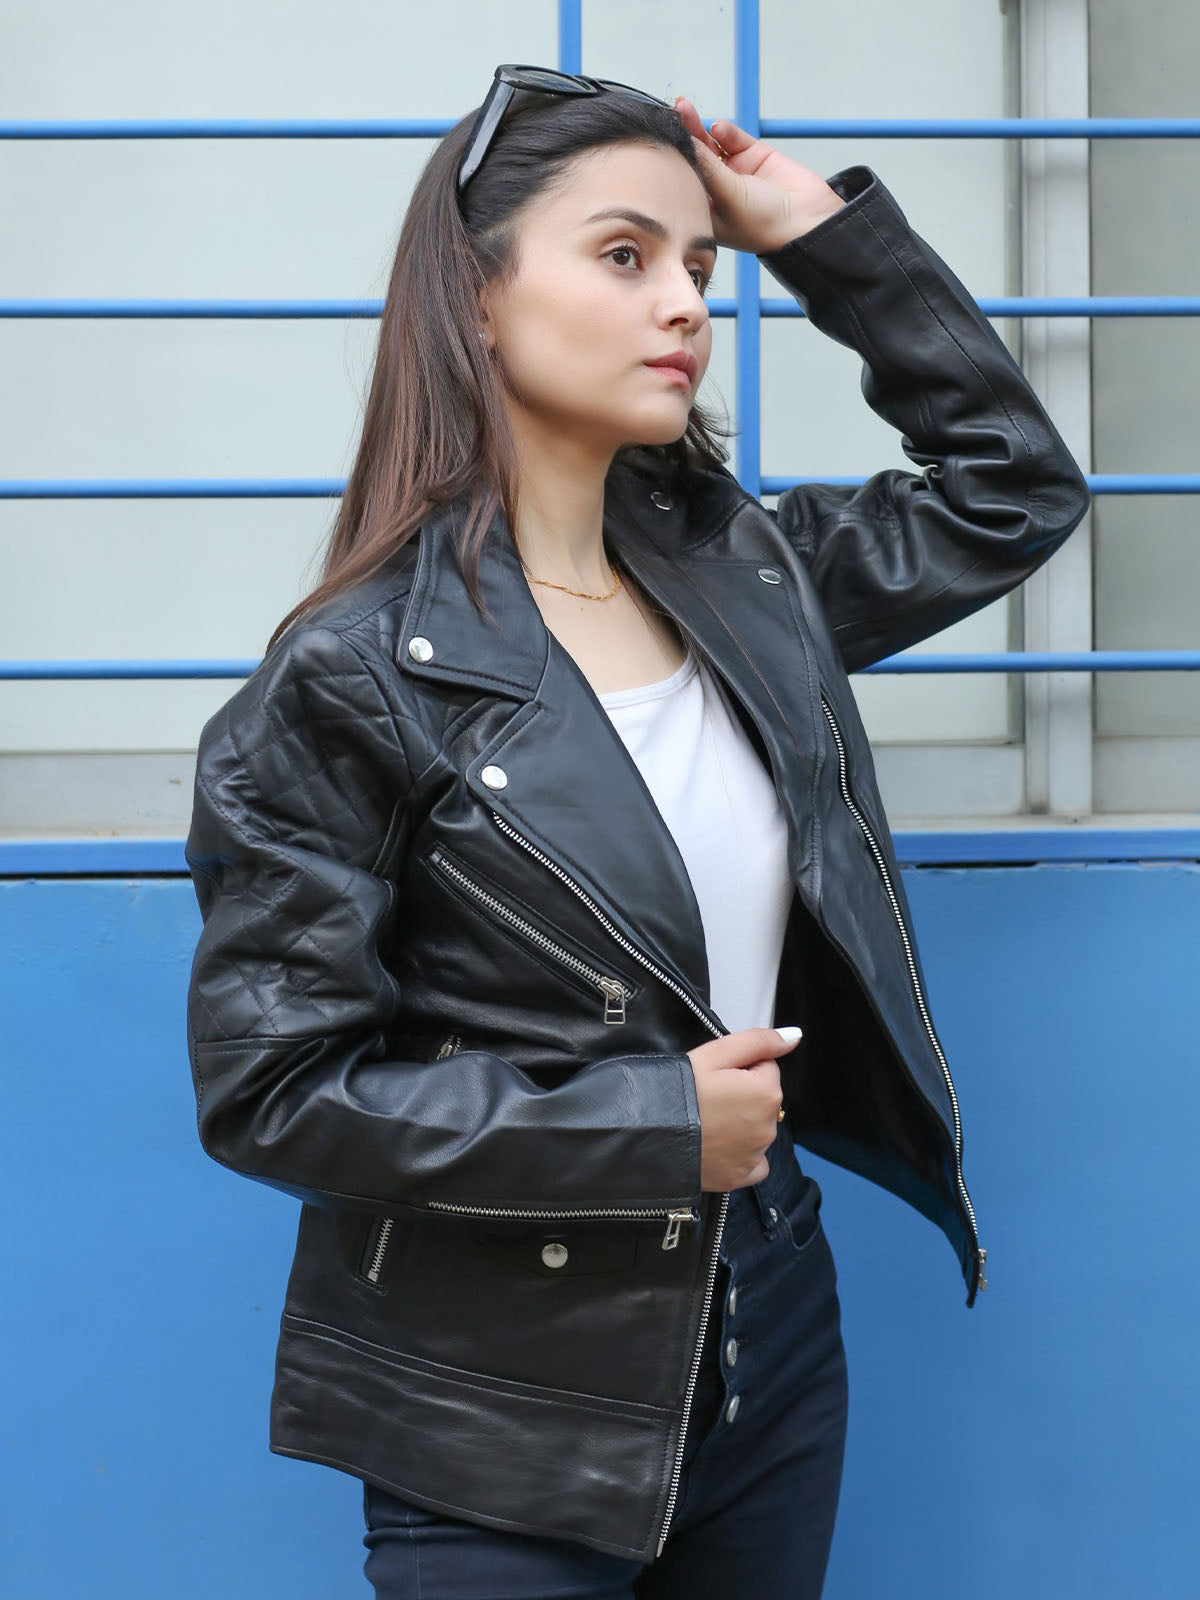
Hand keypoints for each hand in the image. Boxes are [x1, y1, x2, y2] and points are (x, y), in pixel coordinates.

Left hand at [673, 96, 846, 255]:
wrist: (807, 220)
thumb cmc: (765, 224)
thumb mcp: (728, 197)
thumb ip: (708, 167)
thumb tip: (685, 141)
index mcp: (706, 210)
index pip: (682, 179)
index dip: (672, 160)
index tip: (659, 139)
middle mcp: (717, 190)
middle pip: (695, 158)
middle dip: (683, 136)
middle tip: (671, 114)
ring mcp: (735, 172)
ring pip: (711, 144)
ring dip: (699, 128)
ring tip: (686, 111)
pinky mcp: (753, 156)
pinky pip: (732, 138)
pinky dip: (725, 130)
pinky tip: (718, 127)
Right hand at [687, 1025, 801, 1191]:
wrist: (649, 1134)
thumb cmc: (678, 1091)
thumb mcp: (716, 1053)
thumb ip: (759, 1041)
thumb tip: (792, 1037)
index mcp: (766, 1092)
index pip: (765, 1067)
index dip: (740, 1066)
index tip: (717, 1074)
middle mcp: (767, 1126)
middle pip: (762, 1098)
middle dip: (742, 1093)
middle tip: (709, 1095)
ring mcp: (755, 1154)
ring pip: (756, 1127)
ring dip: (740, 1121)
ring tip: (707, 1119)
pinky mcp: (740, 1176)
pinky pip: (753, 1162)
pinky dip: (741, 1153)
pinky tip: (719, 1144)